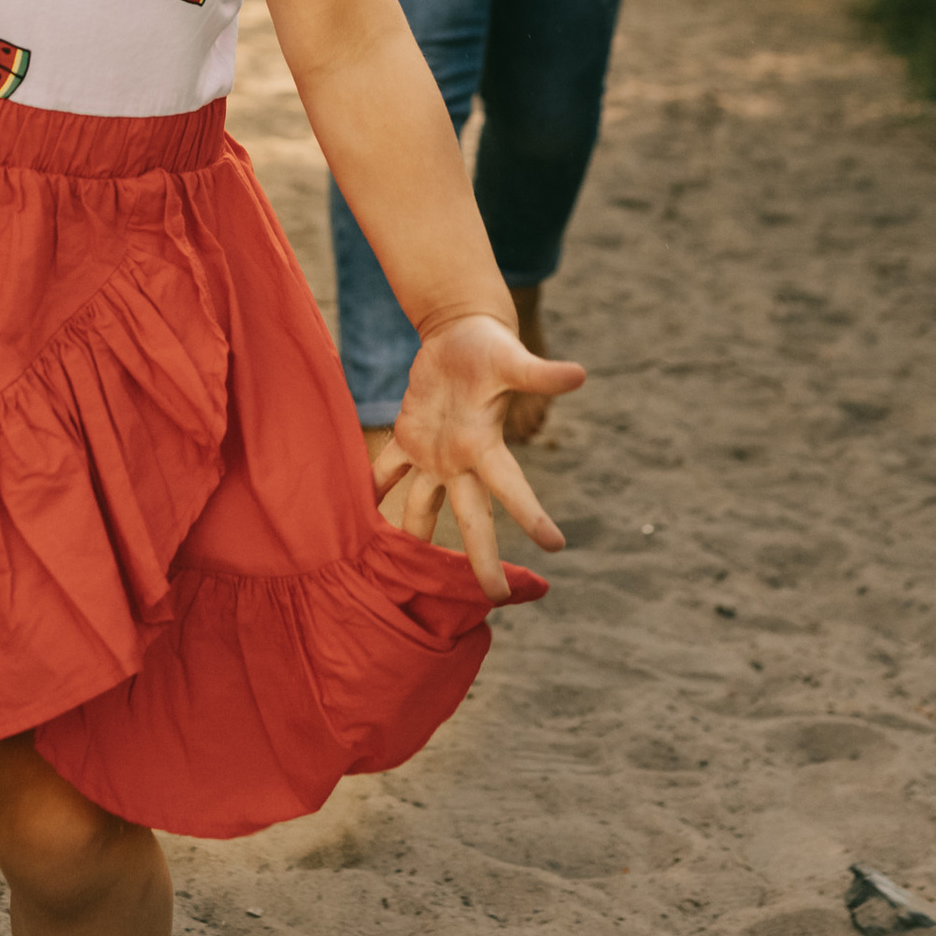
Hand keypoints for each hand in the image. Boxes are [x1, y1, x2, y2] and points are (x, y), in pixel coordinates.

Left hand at [370, 312, 584, 599]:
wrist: (462, 336)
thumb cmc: (491, 348)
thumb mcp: (512, 359)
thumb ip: (539, 374)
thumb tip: (581, 374)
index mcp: (486, 446)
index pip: (512, 488)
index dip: (530, 515)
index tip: (555, 547)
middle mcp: (462, 459)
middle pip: (472, 518)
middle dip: (482, 559)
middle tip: (496, 599)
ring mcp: (433, 453)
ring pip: (423, 506)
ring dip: (416, 537)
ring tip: (402, 580)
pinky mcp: (408, 436)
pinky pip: (387, 469)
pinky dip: (373, 488)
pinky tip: (354, 518)